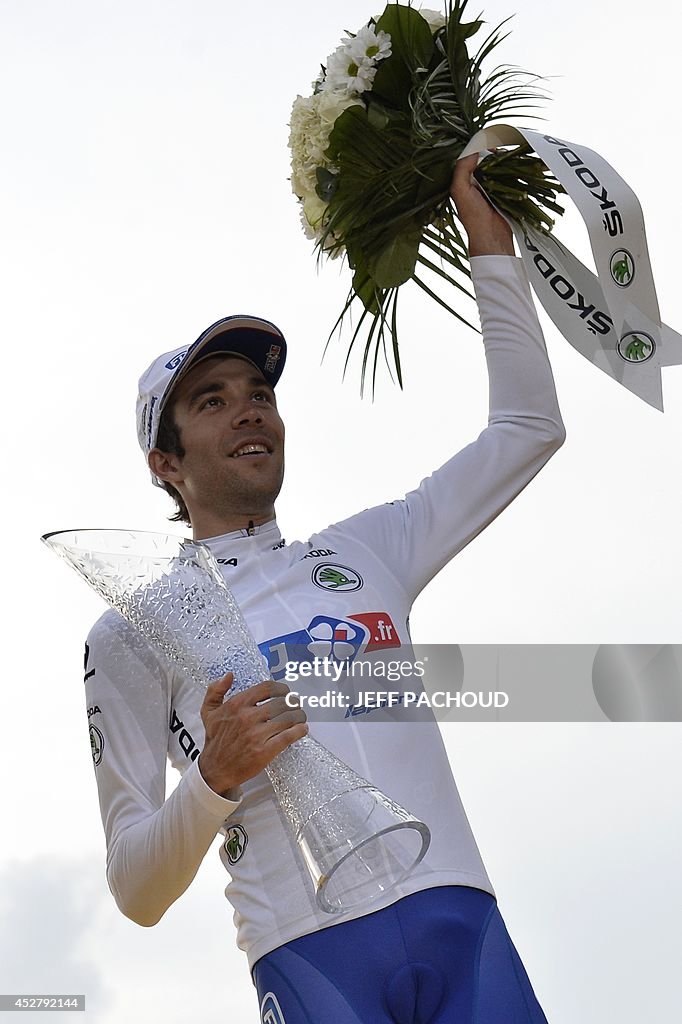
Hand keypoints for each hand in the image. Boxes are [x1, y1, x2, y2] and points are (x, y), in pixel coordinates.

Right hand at [198, 673, 307, 796]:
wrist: (214, 769)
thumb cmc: (215, 740)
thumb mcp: (208, 712)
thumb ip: (215, 691)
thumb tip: (228, 676)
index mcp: (237, 704)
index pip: (267, 688)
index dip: (282, 688)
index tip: (286, 692)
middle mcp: (247, 717)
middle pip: (282, 703)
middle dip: (293, 703)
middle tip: (296, 706)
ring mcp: (256, 735)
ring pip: (288, 718)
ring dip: (299, 716)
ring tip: (300, 717)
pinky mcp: (264, 751)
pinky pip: (288, 737)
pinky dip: (299, 731)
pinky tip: (302, 729)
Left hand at [450, 153, 513, 256]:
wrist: (492, 237)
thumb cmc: (473, 217)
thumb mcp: (460, 190)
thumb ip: (462, 169)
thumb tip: (473, 149)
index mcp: (466, 181)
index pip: (473, 157)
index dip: (482, 148)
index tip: (491, 141)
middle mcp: (479, 183)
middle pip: (490, 160)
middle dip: (498, 153)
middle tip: (505, 149)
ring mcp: (494, 188)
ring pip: (503, 167)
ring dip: (510, 161)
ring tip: (516, 155)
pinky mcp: (508, 193)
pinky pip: (513, 177)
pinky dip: (518, 171)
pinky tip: (523, 166)